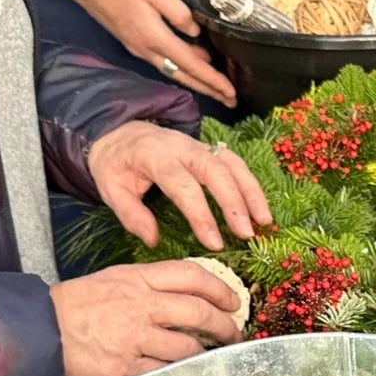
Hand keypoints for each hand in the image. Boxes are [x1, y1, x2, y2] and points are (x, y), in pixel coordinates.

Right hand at [18, 0, 236, 105]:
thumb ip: (178, 13)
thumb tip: (197, 34)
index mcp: (154, 37)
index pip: (190, 65)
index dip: (213, 80)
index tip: (231, 92)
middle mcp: (146, 50)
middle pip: (184, 76)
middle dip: (209, 90)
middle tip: (232, 102)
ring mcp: (139, 48)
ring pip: (174, 71)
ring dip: (197, 82)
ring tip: (219, 89)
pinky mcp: (135, 43)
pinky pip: (164, 62)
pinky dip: (183, 69)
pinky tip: (195, 65)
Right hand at [51, 261, 244, 375]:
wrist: (36, 332)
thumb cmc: (72, 306)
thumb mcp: (110, 281)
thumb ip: (146, 286)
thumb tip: (183, 296)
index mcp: (136, 279)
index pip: (191, 276)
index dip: (219, 288)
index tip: (232, 300)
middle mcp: (140, 306)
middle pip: (199, 312)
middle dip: (225, 325)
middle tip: (233, 333)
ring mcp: (134, 338)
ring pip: (188, 346)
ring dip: (205, 353)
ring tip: (211, 356)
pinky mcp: (127, 368)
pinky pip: (165, 372)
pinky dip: (180, 374)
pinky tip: (187, 375)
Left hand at [88, 120, 271, 249]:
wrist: (118, 132)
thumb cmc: (116, 164)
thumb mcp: (111, 189)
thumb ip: (131, 214)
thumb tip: (153, 239)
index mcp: (154, 156)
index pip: (183, 185)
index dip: (202, 215)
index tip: (214, 243)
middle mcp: (181, 146)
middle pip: (216, 170)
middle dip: (235, 202)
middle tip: (246, 234)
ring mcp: (198, 145)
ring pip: (232, 163)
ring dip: (251, 192)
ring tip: (264, 221)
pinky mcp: (208, 149)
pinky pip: (235, 162)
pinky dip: (250, 184)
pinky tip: (259, 207)